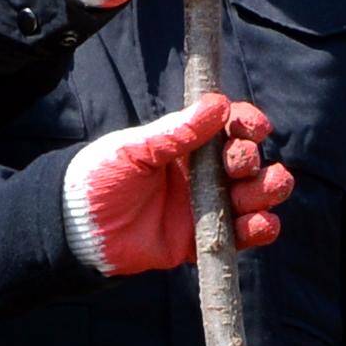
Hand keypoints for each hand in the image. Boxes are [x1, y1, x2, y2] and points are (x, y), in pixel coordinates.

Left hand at [63, 95, 290, 277]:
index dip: (248, 124)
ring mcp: (205, 207)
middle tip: (238, 164)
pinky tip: (260, 222)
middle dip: (252, 160)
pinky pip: (241, 236)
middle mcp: (202, 174)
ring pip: (254, 196)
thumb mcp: (135, 149)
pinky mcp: (203, 241)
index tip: (254, 128)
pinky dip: (260, 229)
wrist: (78, 229)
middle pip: (249, 162)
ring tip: (260, 191)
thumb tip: (218, 104)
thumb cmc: (99, 179)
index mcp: (187, 145)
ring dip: (267, 190)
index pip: (230, 128)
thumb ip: (176, 131)